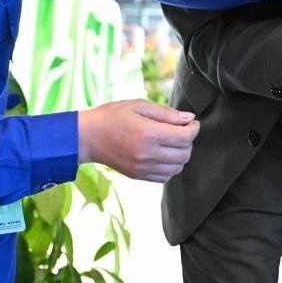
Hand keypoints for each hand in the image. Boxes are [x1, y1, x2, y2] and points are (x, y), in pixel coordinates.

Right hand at [77, 100, 199, 182]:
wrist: (88, 137)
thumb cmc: (112, 115)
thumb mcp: (138, 105)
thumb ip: (166, 113)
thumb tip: (188, 118)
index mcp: (148, 134)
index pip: (184, 137)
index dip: (194, 128)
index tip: (191, 122)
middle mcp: (147, 154)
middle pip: (184, 154)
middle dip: (188, 141)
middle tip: (181, 130)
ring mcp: (142, 168)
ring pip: (178, 167)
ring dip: (181, 154)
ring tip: (172, 141)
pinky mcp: (138, 176)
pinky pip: (165, 177)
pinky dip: (170, 166)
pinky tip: (163, 154)